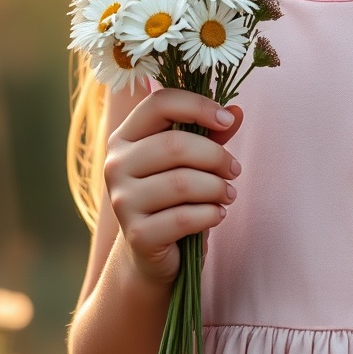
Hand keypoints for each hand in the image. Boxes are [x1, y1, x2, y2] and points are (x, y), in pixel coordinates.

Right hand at [103, 88, 242, 285]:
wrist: (151, 250)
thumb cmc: (173, 196)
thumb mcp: (191, 160)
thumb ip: (211, 134)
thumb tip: (237, 112)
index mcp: (125, 137)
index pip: (159, 103)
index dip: (198, 105)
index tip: (227, 121)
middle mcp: (115, 165)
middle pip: (175, 144)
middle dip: (216, 156)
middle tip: (234, 170)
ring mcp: (122, 201)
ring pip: (182, 182)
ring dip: (217, 188)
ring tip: (228, 194)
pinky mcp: (137, 234)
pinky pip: (184, 218)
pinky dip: (210, 215)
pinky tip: (217, 215)